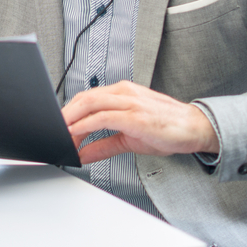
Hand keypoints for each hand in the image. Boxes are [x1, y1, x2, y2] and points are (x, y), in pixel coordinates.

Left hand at [61, 81, 219, 164]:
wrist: (195, 128)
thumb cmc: (166, 127)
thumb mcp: (129, 138)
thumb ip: (104, 144)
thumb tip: (83, 153)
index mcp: (121, 92)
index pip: (86, 98)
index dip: (68, 112)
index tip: (57, 128)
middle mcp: (123, 92)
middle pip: (83, 99)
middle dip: (64, 116)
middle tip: (52, 132)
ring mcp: (129, 102)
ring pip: (89, 105)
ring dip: (70, 122)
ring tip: (60, 137)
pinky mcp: (135, 116)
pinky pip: (102, 118)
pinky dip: (85, 127)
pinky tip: (76, 136)